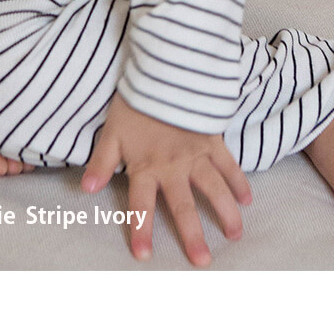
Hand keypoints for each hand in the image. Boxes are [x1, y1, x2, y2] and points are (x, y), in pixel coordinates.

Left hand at [84, 91, 251, 265]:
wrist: (163, 71)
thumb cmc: (134, 104)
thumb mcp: (111, 133)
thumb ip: (101, 162)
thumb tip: (86, 189)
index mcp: (146, 167)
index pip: (141, 205)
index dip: (140, 231)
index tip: (144, 256)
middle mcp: (173, 167)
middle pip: (183, 207)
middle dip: (192, 236)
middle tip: (202, 262)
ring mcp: (196, 155)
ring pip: (214, 189)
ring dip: (225, 213)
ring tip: (234, 236)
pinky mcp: (213, 141)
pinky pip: (229, 165)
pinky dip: (240, 181)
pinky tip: (247, 201)